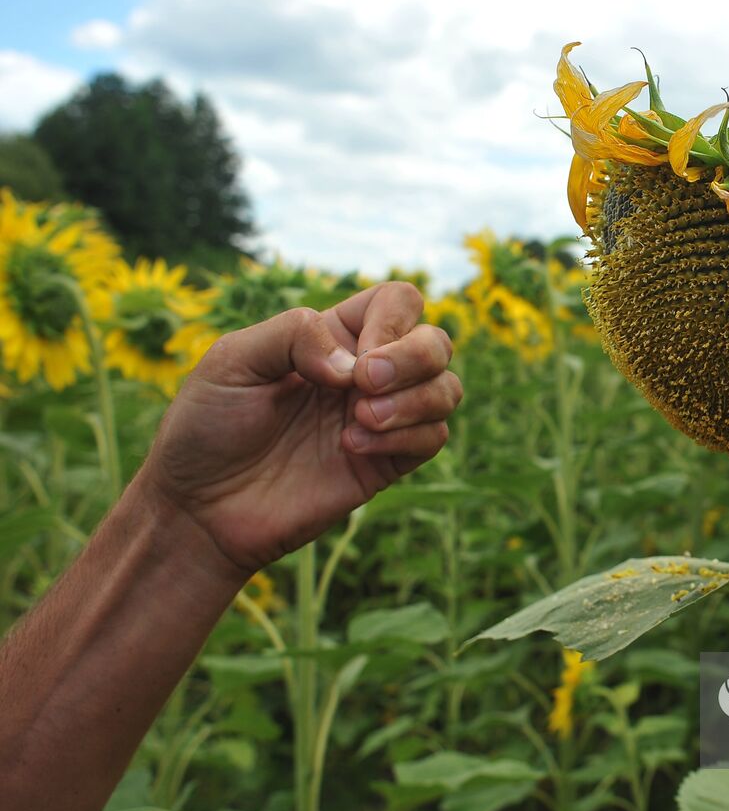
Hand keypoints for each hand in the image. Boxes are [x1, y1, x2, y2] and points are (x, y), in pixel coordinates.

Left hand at [138, 282, 462, 574]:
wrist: (199, 508)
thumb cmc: (206, 427)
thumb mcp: (233, 360)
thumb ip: (294, 334)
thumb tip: (356, 364)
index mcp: (332, 337)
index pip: (397, 302)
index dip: (392, 320)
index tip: (354, 357)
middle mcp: (364, 373)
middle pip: (435, 341)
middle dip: (413, 357)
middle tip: (364, 384)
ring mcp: (380, 419)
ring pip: (447, 389)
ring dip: (414, 400)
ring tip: (358, 420)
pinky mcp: (384, 464)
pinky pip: (434, 437)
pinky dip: (406, 437)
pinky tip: (352, 447)